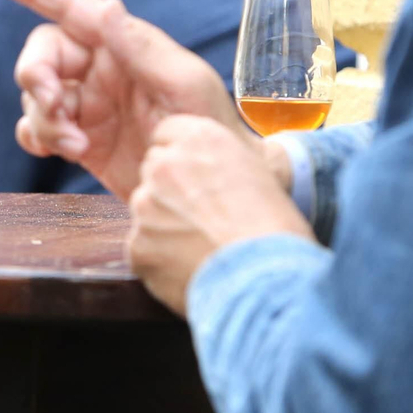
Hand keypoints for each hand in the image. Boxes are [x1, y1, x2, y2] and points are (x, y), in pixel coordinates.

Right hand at [0, 0, 247, 198]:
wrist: (214, 192)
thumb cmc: (214, 130)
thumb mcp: (186, 84)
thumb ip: (142, 48)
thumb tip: (107, 7)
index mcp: (125, 47)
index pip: (75, 10)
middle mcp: (101, 71)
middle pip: (43, 55)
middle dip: (35, 74)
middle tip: (51, 101)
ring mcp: (88, 107)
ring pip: (36, 96)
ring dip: (44, 117)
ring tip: (76, 146)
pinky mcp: (81, 143)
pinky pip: (37, 129)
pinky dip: (36, 136)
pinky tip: (57, 151)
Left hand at [130, 115, 315, 314]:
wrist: (269, 275)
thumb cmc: (275, 228)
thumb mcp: (253, 173)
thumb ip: (216, 164)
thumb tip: (202, 174)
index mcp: (198, 139)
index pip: (166, 136)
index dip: (183, 163)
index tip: (197, 183)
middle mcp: (164, 164)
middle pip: (153, 175)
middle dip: (170, 196)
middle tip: (203, 222)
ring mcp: (145, 204)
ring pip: (147, 214)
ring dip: (165, 230)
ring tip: (204, 251)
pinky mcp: (137, 244)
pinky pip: (143, 252)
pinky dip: (162, 264)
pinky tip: (194, 271)